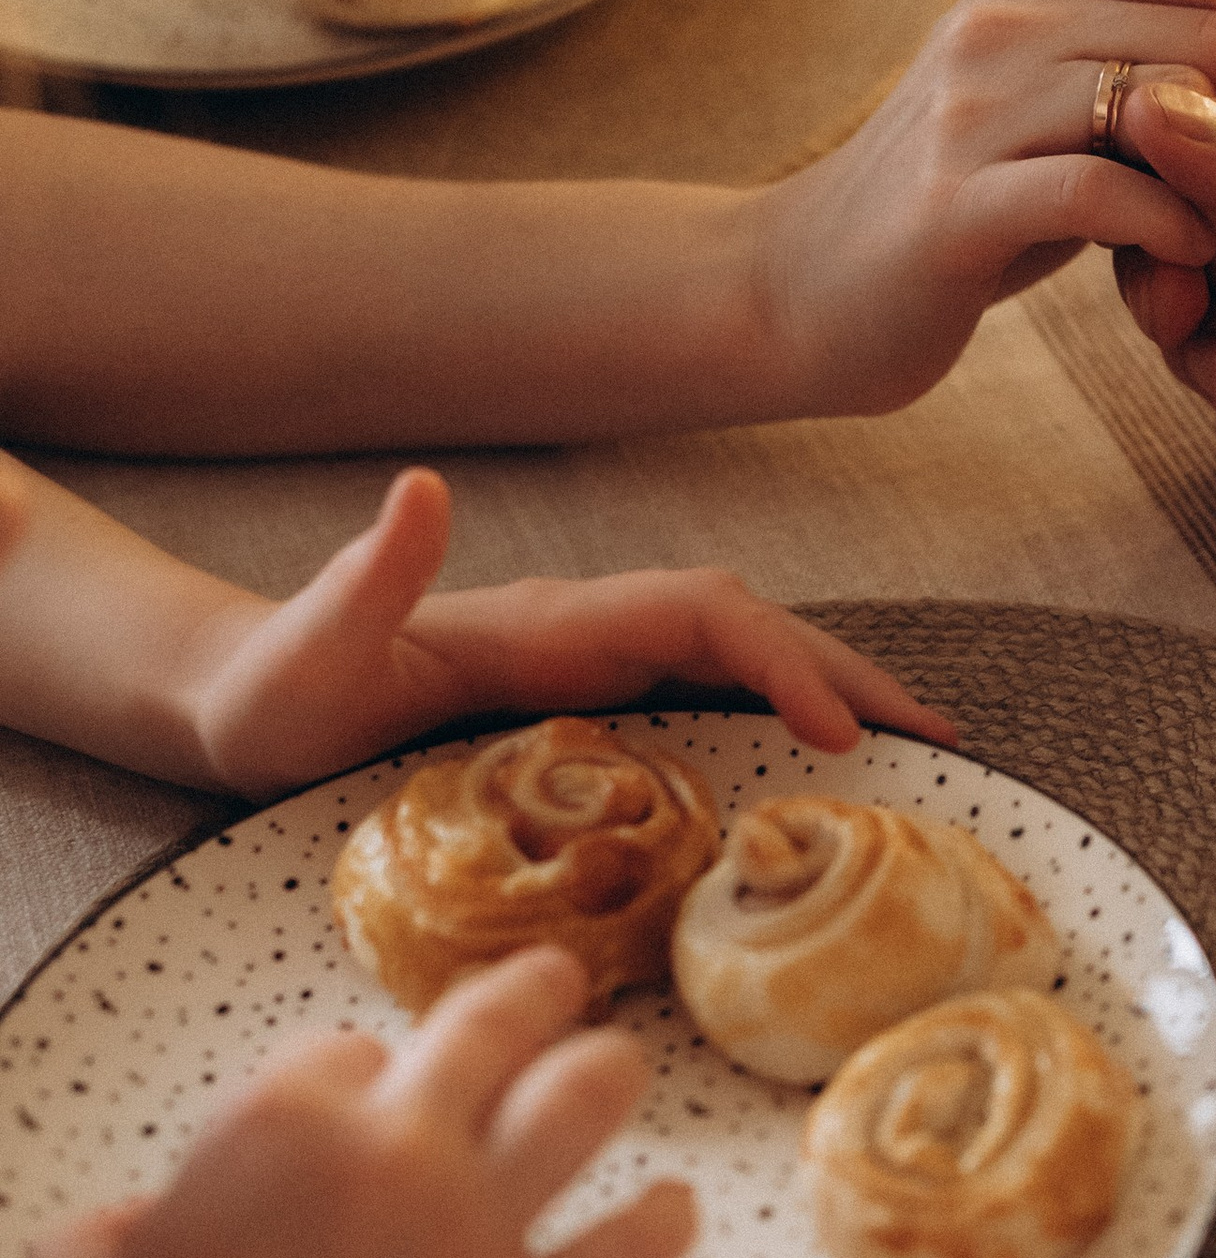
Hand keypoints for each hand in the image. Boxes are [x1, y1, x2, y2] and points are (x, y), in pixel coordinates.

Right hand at [0, 946, 691, 1257]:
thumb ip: (118, 1238)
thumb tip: (153, 1229)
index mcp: (271, 1128)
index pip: (337, 1052)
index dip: (346, 1076)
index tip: (355, 1097)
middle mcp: (389, 1155)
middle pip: (488, 1027)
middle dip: (526, 993)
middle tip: (554, 980)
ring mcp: (474, 1239)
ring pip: (583, 1101)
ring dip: (608, 1071)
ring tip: (622, 1066)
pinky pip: (629, 1254)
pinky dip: (661, 1225)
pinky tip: (676, 1213)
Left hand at [178, 466, 953, 795]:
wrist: (235, 698)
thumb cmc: (269, 694)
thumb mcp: (307, 648)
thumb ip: (367, 576)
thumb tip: (421, 485)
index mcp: (553, 620)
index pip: (703, 616)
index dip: (781, 661)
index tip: (838, 734)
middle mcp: (587, 631)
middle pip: (750, 627)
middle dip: (847, 672)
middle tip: (939, 738)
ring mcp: (589, 666)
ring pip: (739, 661)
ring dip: (827, 691)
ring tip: (912, 748)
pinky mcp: (580, 708)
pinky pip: (705, 705)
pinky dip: (776, 723)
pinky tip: (811, 771)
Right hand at [748, 0, 1215, 419]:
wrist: (795, 288)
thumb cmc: (969, 202)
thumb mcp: (1080, 104)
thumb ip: (1187, 44)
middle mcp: (1004, 13)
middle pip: (1215, 26)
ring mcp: (972, 102)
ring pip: (1175, 110)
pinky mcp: (954, 204)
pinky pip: (1107, 194)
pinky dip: (1178, 235)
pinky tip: (1195, 276)